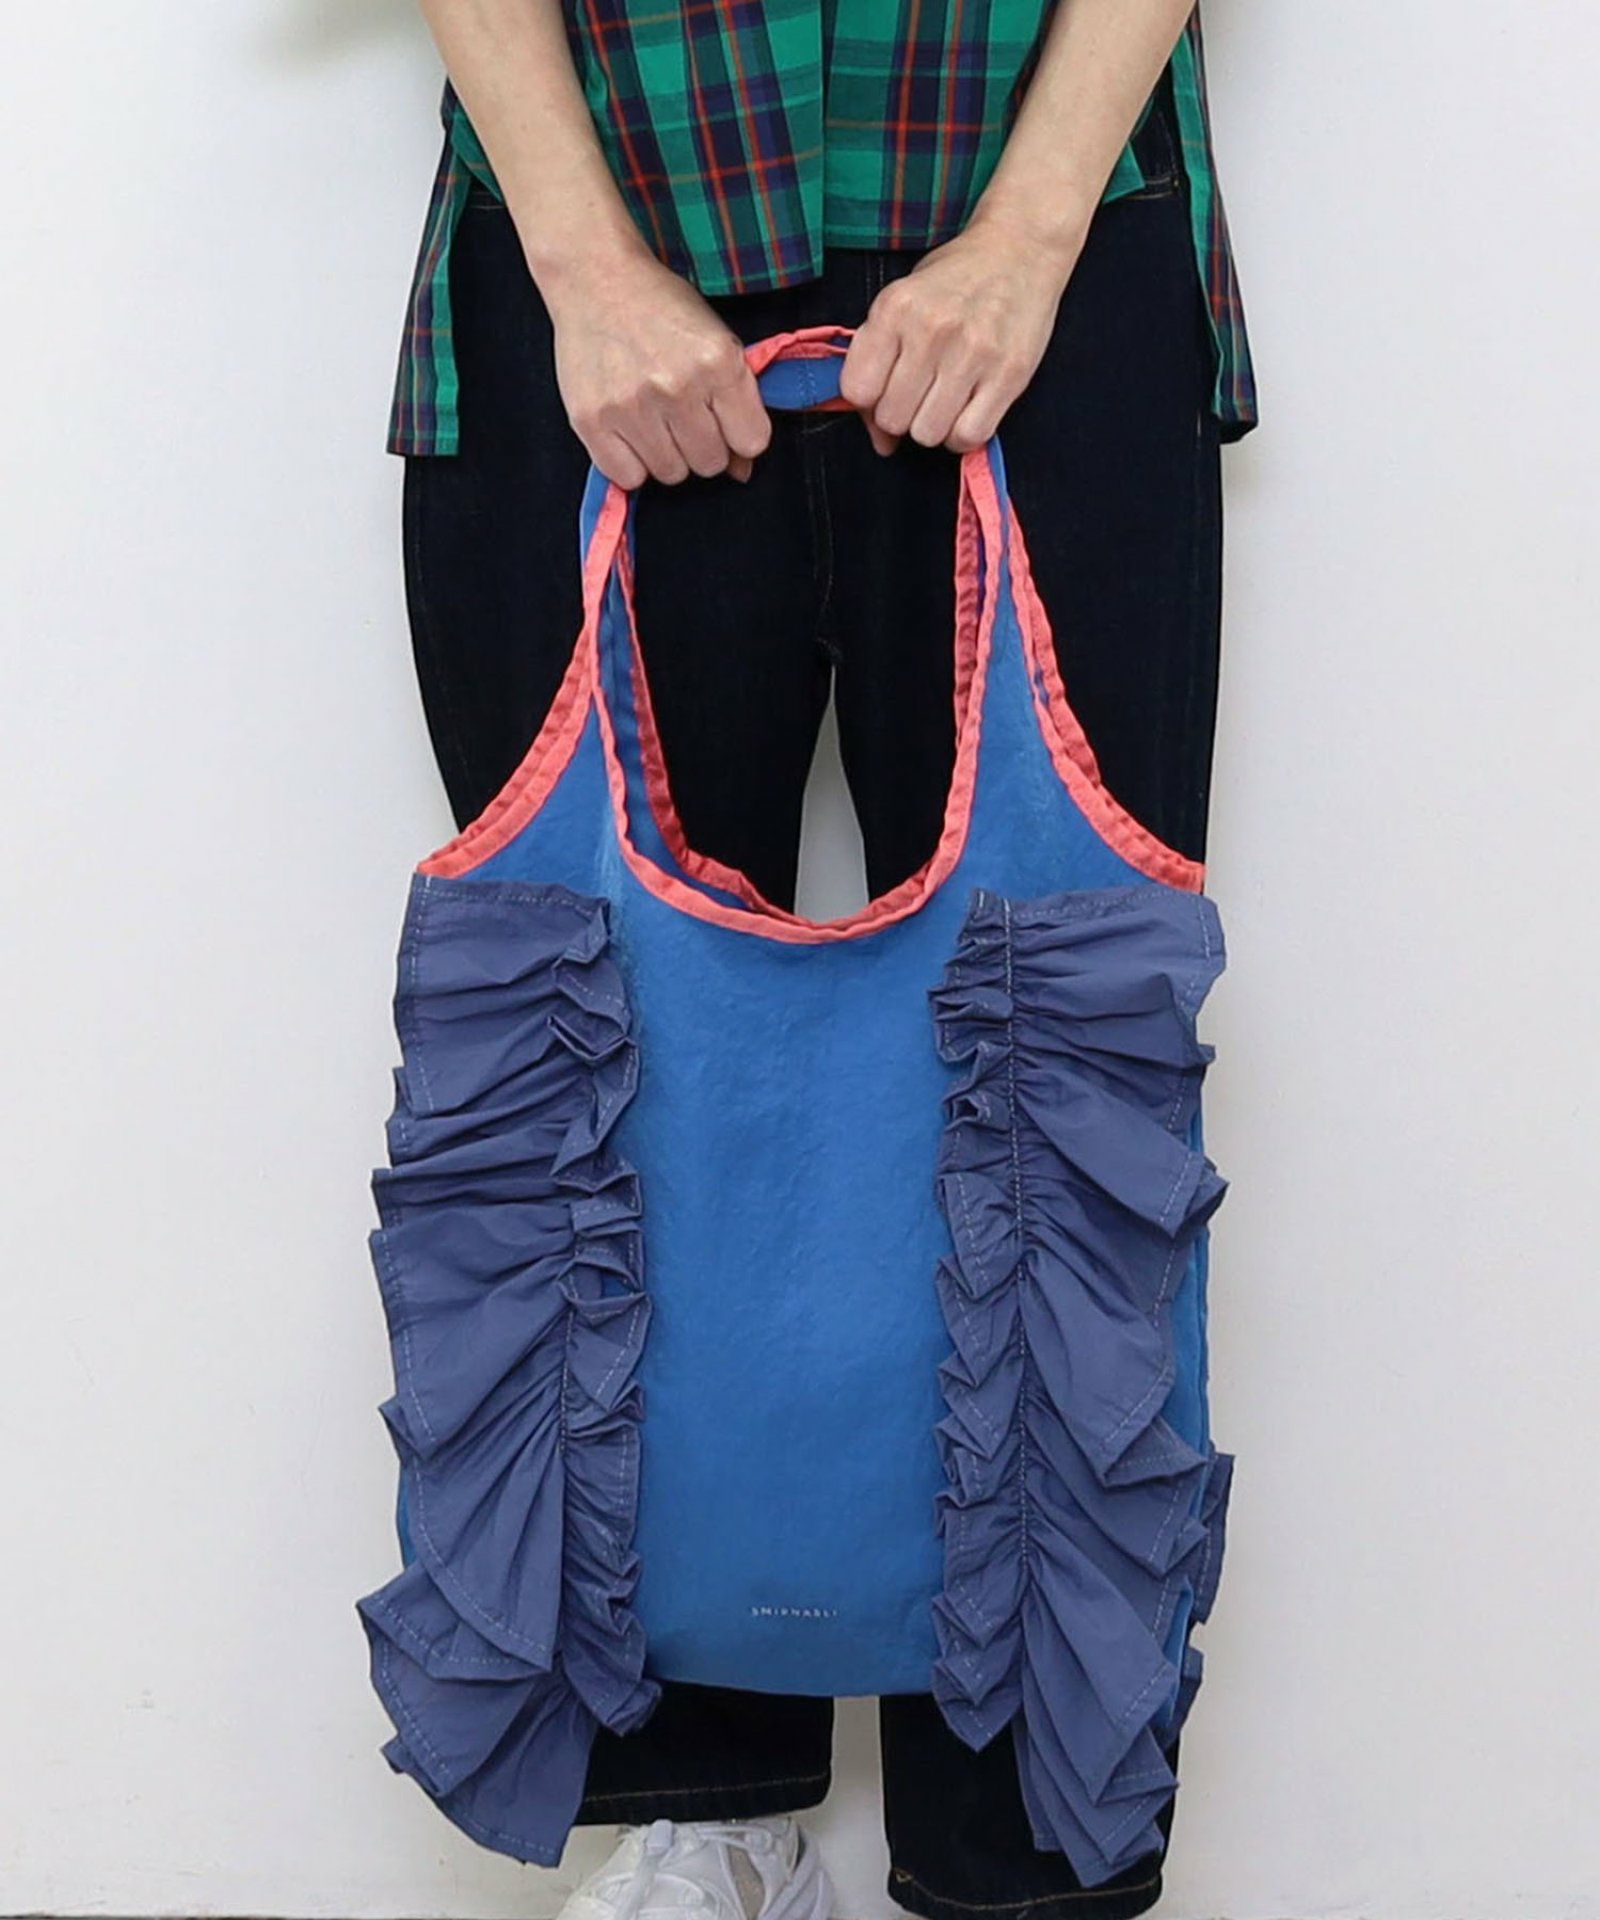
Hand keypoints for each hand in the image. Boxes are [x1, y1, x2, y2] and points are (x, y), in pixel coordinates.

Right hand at [544, 248, 770, 487]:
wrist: (596, 277)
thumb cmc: (660, 307)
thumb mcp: (715, 340)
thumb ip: (737, 402)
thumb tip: (743, 470)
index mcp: (718, 362)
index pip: (752, 441)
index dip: (739, 435)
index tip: (723, 420)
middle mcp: (677, 387)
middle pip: (710, 463)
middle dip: (702, 445)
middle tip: (682, 414)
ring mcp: (632, 406)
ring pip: (671, 474)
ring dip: (666, 454)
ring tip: (653, 417)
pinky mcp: (592, 420)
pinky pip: (628, 477)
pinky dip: (631, 463)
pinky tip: (629, 431)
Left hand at [839, 211, 1085, 454]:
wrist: (1021, 248)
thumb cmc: (954, 280)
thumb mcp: (902, 302)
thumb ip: (878, 364)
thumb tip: (880, 442)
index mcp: (895, 308)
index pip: (857, 390)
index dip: (867, 401)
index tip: (885, 389)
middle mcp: (931, 330)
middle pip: (892, 418)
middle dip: (901, 414)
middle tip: (919, 394)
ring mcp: (973, 353)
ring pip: (928, 434)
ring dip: (932, 427)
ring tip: (944, 400)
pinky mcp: (1009, 374)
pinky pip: (969, 436)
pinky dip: (962, 436)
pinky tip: (965, 411)